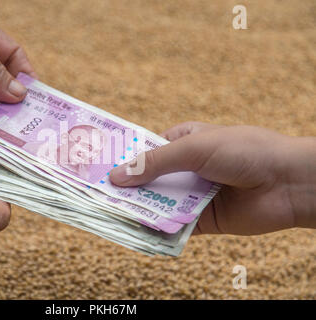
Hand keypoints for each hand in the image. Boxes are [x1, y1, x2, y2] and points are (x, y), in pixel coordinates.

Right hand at [110, 122, 315, 234]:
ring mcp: (192, 194)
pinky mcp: (201, 220)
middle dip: (126, 187)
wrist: (288, 182)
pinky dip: (157, 229)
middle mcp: (186, 168)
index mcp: (184, 141)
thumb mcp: (194, 148)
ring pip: (158, 202)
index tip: (97, 168)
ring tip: (108, 213)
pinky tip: (136, 231)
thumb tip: (116, 177)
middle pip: (148, 179)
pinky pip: (173, 225)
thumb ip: (155, 163)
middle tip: (96, 194)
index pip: (146, 151)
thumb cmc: (243, 151)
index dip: (123, 159)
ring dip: (138, 208)